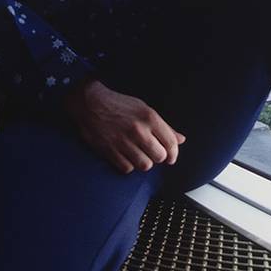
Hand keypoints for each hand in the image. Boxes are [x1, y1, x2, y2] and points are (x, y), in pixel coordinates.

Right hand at [63, 79, 185, 173]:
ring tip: (139, 155)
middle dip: (158, 157)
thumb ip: (164, 126)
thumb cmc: (119, 104)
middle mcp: (139, 130)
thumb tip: (181, 139)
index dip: (174, 153)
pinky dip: (128, 165)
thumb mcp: (144, 109)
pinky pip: (127, 168)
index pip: (171, 143)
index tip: (171, 157)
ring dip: (144, 163)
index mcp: (150, 117)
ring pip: (145, 165)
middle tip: (152, 153)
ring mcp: (124, 141)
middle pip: (159, 157)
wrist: (89, 102)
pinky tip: (126, 156)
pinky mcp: (110, 150)